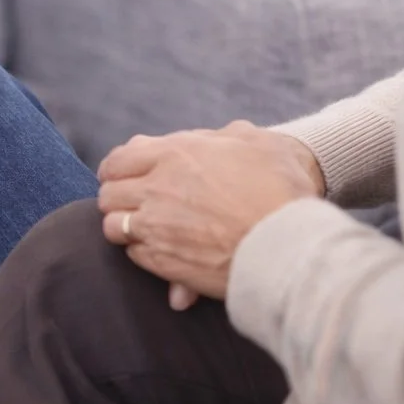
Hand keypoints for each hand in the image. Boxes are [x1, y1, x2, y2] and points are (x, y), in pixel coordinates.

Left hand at [96, 122, 323, 302]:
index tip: (122, 176)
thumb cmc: (282, 186)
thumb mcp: (253, 142)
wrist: (294, 241)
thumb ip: (218, 140)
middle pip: (108, 194)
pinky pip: (135, 257)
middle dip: (118, 198)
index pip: (119, 160)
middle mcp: (157, 189)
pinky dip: (144, 254)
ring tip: (146, 229)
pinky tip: (165, 251)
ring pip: (113, 227)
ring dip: (125, 227)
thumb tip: (205, 141)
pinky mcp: (165, 264)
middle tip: (135, 204)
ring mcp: (157, 228)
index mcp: (175, 154)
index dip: (117, 169)